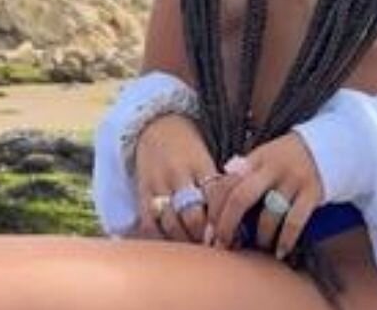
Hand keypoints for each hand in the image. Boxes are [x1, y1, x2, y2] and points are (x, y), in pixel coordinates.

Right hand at [133, 113, 217, 242]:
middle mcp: (178, 174)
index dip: (222, 219)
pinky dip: (159, 237)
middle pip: (192, 215)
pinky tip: (170, 243)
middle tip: (211, 247)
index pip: (215, 196)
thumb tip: (234, 215)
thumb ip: (216, 183)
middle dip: (203, 236)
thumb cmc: (188, 146)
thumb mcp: (206, 157)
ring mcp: (158, 184)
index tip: (228, 234)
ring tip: (193, 250)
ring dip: (184, 241)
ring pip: (170, 223)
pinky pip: (148, 223)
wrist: (156, 125)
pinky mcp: (142, 192)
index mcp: (200, 163)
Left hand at [208, 132, 323, 260]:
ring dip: (260, 236)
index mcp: (256, 158)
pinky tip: (280, 251)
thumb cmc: (287, 157)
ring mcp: (292, 180)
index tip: (209, 229)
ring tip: (257, 246)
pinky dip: (286, 240)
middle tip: (222, 245)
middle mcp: (272, 167)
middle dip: (227, 225)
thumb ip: (243, 173)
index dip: (215, 208)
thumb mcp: (264, 157)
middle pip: (241, 197)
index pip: (227, 182)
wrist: (327, 146)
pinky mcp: (311, 192)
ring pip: (269, 214)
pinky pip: (295, 221)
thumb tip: (215, 198)